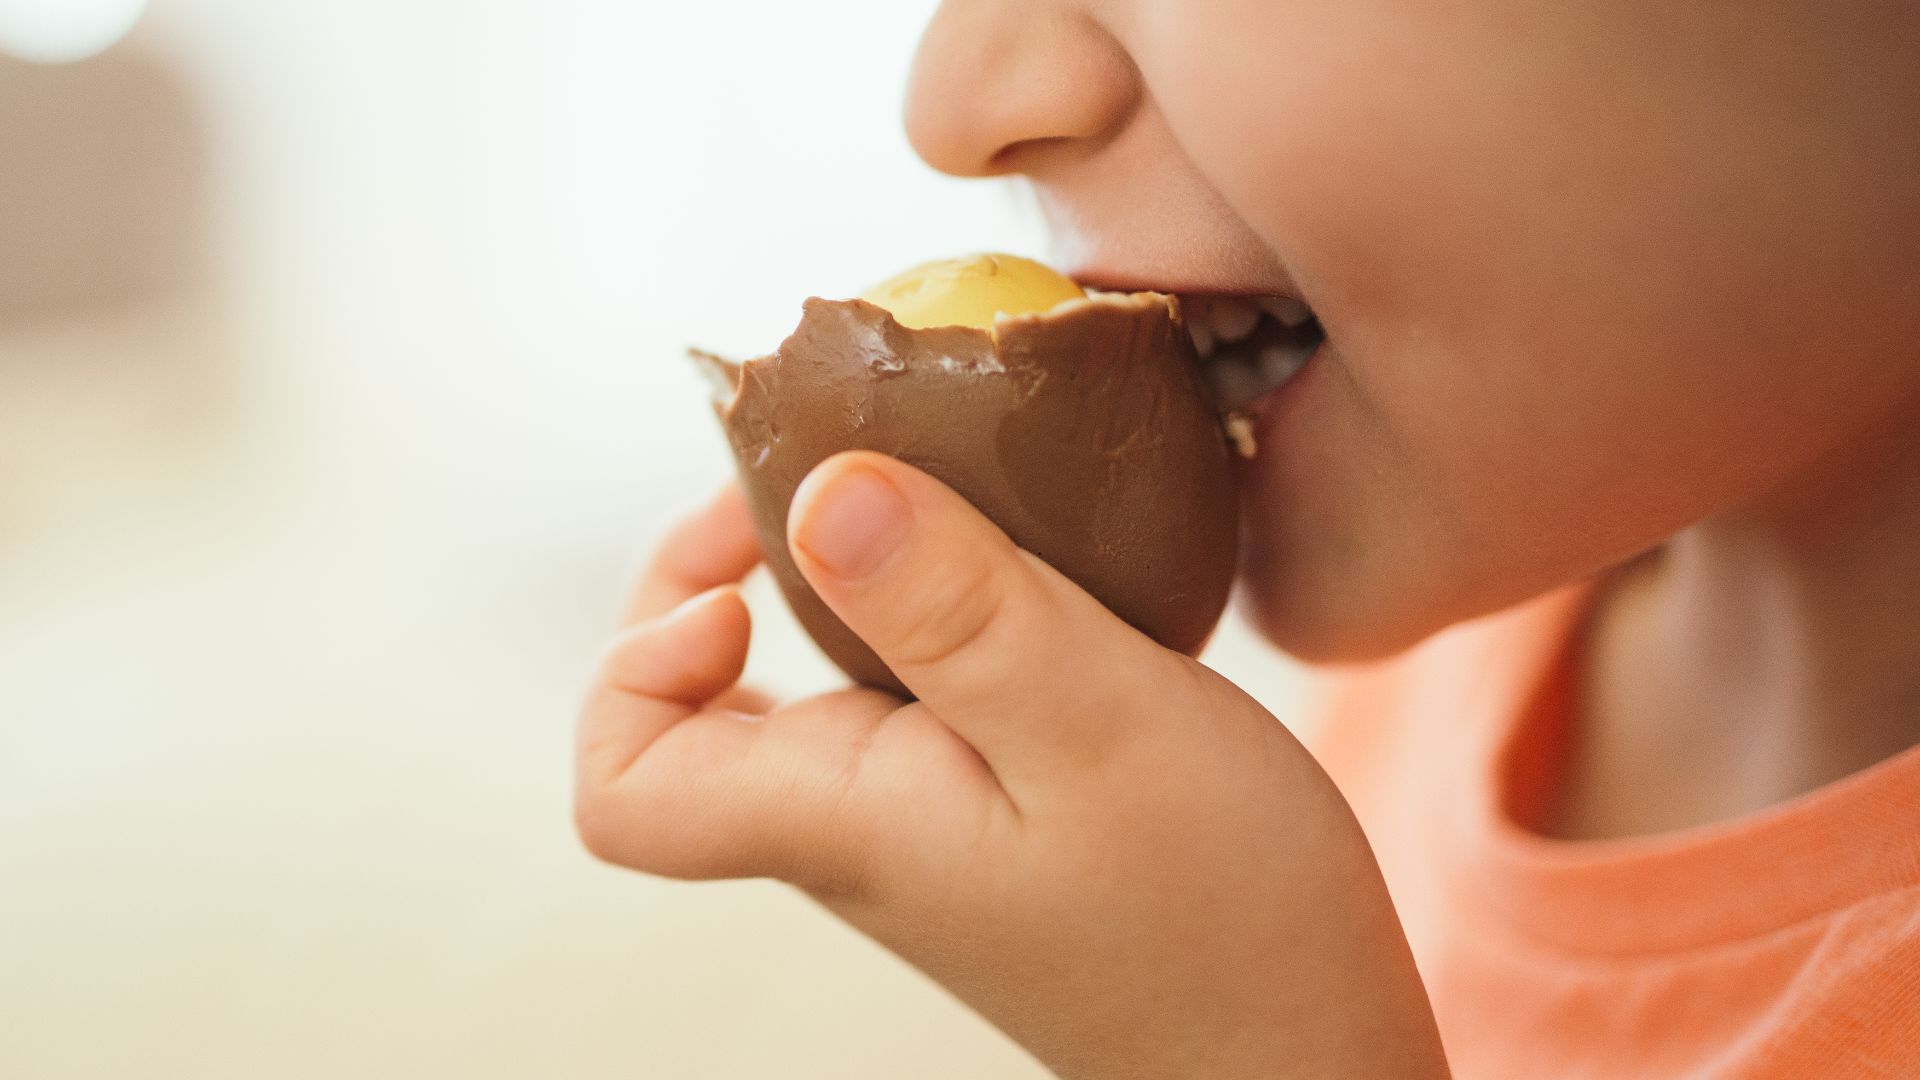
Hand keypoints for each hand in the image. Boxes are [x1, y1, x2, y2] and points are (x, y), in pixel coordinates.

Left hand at [575, 452, 1447, 1078]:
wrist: (1302, 1047)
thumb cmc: (1221, 917)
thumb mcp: (1099, 725)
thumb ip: (957, 611)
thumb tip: (819, 490)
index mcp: (840, 821)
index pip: (622, 787)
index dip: (632, 664)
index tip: (741, 582)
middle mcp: (853, 825)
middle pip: (694, 711)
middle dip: (727, 569)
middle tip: (842, 477)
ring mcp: (918, 819)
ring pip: (802, 687)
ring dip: (837, 574)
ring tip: (937, 493)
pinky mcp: (987, 804)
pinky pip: (902, 691)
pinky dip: (925, 605)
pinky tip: (1020, 568)